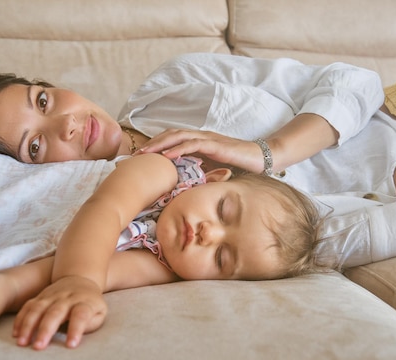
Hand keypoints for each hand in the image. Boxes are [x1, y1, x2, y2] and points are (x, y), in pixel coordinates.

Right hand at [13, 276, 106, 349]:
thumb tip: (76, 333)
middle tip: (39, 347)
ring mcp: (52, 296)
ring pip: (38, 308)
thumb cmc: (90, 303)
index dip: (76, 329)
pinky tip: (16, 333)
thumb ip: (91, 323)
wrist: (80, 278)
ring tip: (22, 342)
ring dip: (28, 325)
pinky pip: (28, 306)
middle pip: (56, 312)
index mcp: (84, 302)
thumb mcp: (100, 312)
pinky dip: (20, 319)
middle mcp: (67, 298)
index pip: (81, 315)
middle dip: (46, 330)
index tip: (71, 345)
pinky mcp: (40, 296)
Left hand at [136, 129, 262, 173]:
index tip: (138, 159)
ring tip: (145, 154)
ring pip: (178, 137)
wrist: (260, 159)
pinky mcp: (216, 145)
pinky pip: (193, 144)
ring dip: (160, 145)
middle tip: (134, 156)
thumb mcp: (212, 171)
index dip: (154, 146)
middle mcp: (200, 137)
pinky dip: (179, 149)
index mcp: (197, 142)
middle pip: (169, 135)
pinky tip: (167, 156)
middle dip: (151, 145)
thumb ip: (197, 174)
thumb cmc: (238, 166)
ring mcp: (207, 139)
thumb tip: (179, 187)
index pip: (171, 140)